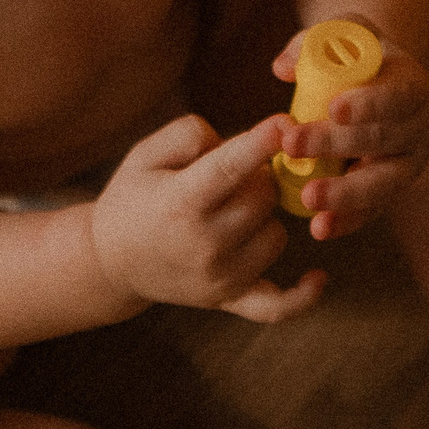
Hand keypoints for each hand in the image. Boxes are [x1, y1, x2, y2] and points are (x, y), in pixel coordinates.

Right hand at [89, 113, 325, 323]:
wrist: (111, 260)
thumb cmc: (134, 197)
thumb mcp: (145, 154)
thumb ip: (189, 134)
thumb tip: (242, 140)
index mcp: (180, 202)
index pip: (230, 169)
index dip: (261, 143)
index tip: (285, 123)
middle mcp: (204, 244)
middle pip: (263, 197)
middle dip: (258, 176)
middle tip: (235, 174)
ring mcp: (220, 277)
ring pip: (277, 234)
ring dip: (266, 217)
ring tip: (235, 210)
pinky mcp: (230, 299)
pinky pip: (277, 306)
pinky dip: (301, 295)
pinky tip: (318, 277)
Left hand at [273, 24, 428, 241]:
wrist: (382, 89)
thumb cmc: (359, 59)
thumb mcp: (343, 37)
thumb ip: (313, 43)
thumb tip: (284, 68)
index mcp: (413, 86)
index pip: (396, 96)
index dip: (368, 104)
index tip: (333, 109)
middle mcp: (418, 128)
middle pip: (381, 140)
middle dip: (335, 144)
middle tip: (291, 144)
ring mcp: (407, 165)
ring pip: (382, 184)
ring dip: (345, 193)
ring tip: (309, 197)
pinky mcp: (390, 192)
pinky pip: (371, 211)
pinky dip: (346, 221)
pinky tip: (319, 228)